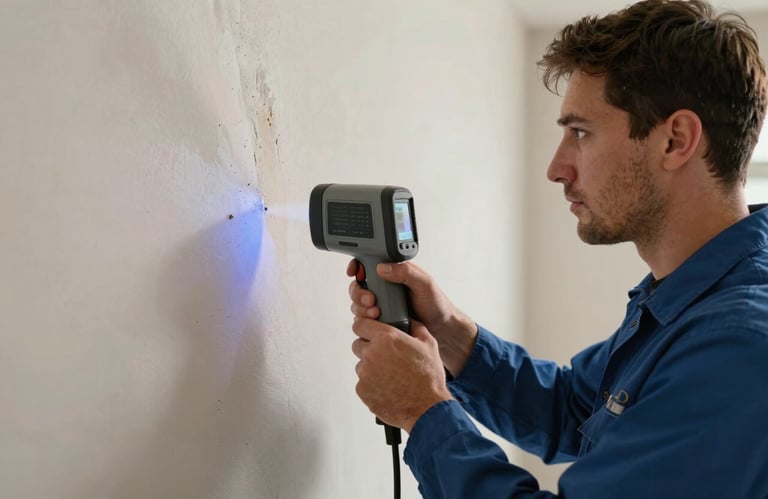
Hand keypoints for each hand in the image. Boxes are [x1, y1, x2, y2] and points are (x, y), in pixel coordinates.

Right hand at [347, 260, 478, 376]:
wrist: (440, 328)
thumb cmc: (436, 303)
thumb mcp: (425, 283)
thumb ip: (406, 272)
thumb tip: (383, 268)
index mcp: (395, 272)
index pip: (370, 263)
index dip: (358, 266)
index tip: (355, 271)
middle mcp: (385, 286)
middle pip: (359, 284)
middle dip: (359, 291)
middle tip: (370, 299)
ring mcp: (382, 302)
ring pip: (359, 301)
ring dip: (361, 306)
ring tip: (376, 311)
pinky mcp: (381, 318)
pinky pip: (365, 317)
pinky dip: (365, 318)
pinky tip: (376, 320)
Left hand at [351, 318, 452, 431]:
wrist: (426, 409)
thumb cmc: (428, 378)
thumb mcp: (429, 344)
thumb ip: (415, 327)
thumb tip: (408, 320)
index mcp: (386, 339)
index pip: (360, 324)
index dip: (365, 327)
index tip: (369, 331)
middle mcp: (372, 354)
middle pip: (358, 344)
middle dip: (369, 348)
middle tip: (386, 357)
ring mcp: (365, 373)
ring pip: (361, 365)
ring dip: (371, 368)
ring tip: (391, 376)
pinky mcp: (362, 390)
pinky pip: (362, 383)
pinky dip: (372, 384)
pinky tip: (388, 387)